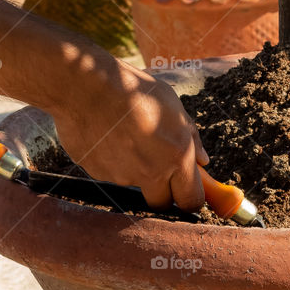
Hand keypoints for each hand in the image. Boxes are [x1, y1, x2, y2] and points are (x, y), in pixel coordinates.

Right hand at [51, 60, 208, 211]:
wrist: (88, 86)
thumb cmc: (134, 90)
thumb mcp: (173, 106)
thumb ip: (190, 138)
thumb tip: (202, 161)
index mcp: (177, 156)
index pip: (191, 200)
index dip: (190, 199)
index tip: (186, 192)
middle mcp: (151, 173)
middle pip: (161, 203)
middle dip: (162, 192)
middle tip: (158, 170)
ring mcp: (122, 176)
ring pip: (133, 183)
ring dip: (134, 169)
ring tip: (125, 134)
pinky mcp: (98, 173)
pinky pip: (110, 173)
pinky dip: (111, 160)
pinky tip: (107, 135)